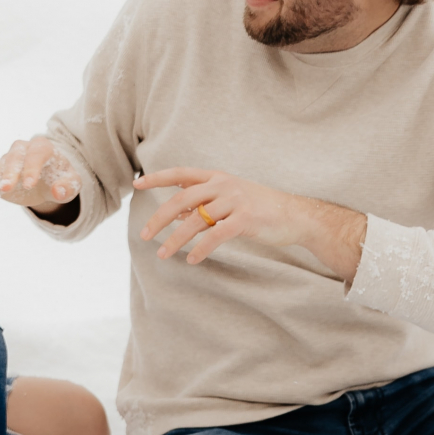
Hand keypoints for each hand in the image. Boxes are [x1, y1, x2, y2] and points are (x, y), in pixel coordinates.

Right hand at [0, 136, 81, 216]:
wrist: (48, 179)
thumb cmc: (61, 178)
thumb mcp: (71, 183)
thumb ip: (68, 187)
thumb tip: (57, 192)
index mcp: (42, 147)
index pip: (36, 154)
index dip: (32, 168)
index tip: (29, 185)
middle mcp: (23, 150)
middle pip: (14, 157)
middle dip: (9, 172)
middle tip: (6, 188)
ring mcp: (8, 160)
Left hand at [134, 166, 365, 281]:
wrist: (296, 216)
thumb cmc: (259, 209)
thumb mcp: (229, 199)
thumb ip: (204, 203)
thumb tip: (176, 211)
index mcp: (217, 177)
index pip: (181, 174)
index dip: (158, 178)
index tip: (137, 183)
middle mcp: (224, 184)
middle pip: (182, 198)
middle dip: (159, 217)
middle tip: (144, 236)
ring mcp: (236, 200)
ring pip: (196, 219)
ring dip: (175, 239)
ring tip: (162, 254)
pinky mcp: (246, 219)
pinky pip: (216, 235)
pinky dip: (201, 249)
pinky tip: (192, 260)